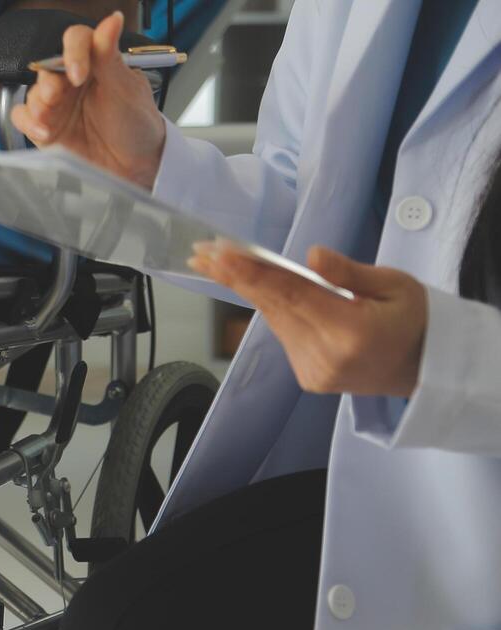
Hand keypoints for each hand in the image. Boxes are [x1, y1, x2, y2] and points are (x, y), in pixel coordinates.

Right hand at [8, 11, 167, 190]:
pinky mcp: (45, 129)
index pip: (77, 41)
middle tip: (56, 96)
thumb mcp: (126, 89)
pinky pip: (23, 119)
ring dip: (37, 104)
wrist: (134, 166)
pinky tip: (44, 132)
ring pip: (33, 93)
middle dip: (49, 82)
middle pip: (47, 67)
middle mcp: (73, 81)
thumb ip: (110, 56)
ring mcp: (58, 106)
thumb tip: (112, 19)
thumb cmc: (136, 125)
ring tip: (49, 118)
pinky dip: (28, 123)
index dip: (73, 52)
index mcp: (95, 63)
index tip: (79, 73)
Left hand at [190, 243, 427, 396]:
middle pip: (272, 306)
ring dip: (248, 289)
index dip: (252, 273)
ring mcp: (313, 371)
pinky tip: (258, 285)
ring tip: (218, 261)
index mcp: (351, 331)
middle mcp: (325, 356)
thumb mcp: (395, 285)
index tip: (221, 255)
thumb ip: (349, 273)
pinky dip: (273, 307)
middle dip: (234, 276)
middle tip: (201, 252)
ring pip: (274, 319)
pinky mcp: (307, 376)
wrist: (428, 368)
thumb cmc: (416, 319)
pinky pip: (284, 332)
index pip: (291, 295)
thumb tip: (312, 256)